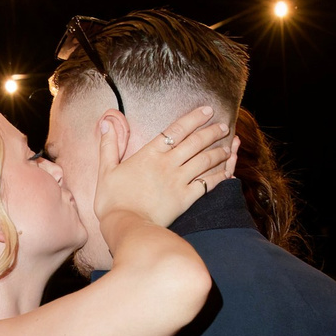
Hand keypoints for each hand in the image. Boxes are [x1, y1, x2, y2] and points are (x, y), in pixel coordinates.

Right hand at [93, 105, 229, 233]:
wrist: (125, 226)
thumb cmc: (112, 200)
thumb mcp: (106, 170)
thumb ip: (108, 146)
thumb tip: (107, 123)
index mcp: (150, 153)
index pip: (176, 129)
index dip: (194, 118)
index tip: (207, 110)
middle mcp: (168, 163)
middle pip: (195, 142)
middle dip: (211, 132)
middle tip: (223, 126)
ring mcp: (178, 181)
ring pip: (204, 161)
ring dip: (218, 152)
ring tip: (229, 147)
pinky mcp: (185, 199)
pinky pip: (207, 184)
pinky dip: (219, 177)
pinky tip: (227, 172)